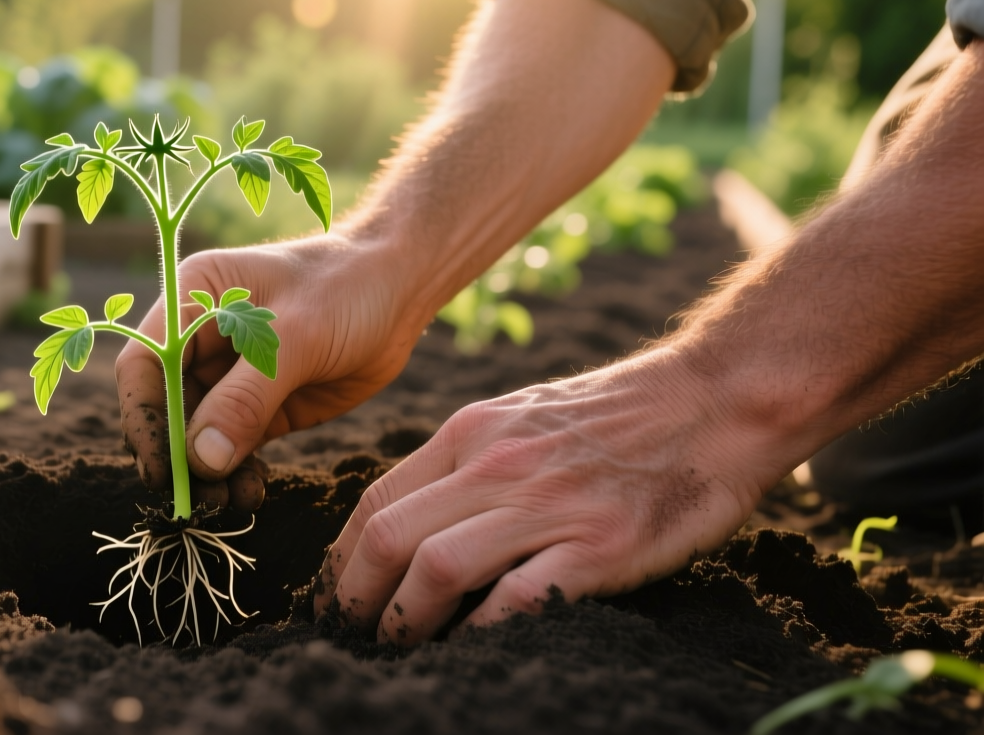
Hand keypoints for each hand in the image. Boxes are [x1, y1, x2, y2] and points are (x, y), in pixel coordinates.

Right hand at [116, 233, 423, 509]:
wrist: (403, 289)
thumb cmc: (347, 287)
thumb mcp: (296, 336)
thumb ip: (247, 397)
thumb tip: (202, 459)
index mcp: (193, 298)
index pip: (144, 364)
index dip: (144, 417)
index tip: (161, 468)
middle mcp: (201, 338)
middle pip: (166, 407)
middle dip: (177, 455)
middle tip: (197, 499)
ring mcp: (231, 374)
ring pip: (198, 435)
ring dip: (207, 472)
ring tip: (229, 502)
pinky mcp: (262, 404)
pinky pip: (234, 446)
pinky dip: (236, 472)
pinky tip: (251, 492)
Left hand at [314, 348, 787, 643]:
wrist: (716, 399)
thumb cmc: (618, 415)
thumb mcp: (521, 417)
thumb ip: (468, 462)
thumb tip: (413, 521)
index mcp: (471, 434)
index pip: (377, 499)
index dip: (342, 557)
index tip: (336, 593)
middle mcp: (496, 466)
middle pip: (389, 536)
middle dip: (354, 596)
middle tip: (349, 633)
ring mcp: (546, 506)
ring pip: (435, 567)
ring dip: (403, 621)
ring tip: (397, 649)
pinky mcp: (598, 547)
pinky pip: (515, 600)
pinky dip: (480, 633)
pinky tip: (469, 652)